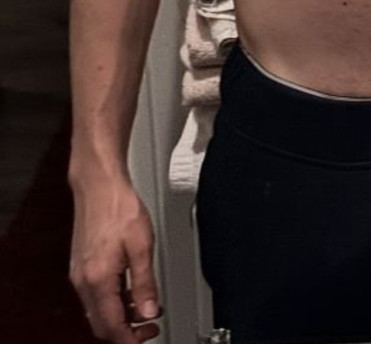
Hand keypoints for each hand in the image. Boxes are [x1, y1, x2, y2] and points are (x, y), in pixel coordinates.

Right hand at [69, 173, 163, 341]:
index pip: (111, 327)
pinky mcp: (81, 263)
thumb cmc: (119, 206)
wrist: (99, 183)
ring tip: (145, 306)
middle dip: (125, 330)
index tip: (147, 336)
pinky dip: (113, 299)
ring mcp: (80, 272)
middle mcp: (83, 281)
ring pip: (98, 309)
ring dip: (120, 314)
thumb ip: (145, 283)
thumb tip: (149, 311)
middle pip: (101, 323)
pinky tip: (130, 288)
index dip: (130, 339)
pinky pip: (95, 293)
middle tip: (149, 325)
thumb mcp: (141, 246)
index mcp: (98, 281)